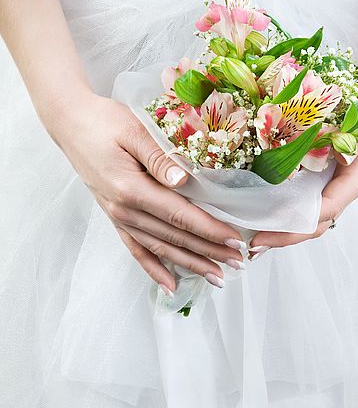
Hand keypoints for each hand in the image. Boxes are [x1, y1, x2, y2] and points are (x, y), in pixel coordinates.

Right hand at [49, 92, 245, 291]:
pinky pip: (136, 251)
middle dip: (209, 252)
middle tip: (238, 262)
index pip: (180, 215)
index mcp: (131, 189)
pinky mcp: (116, 219)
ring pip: (161, 248)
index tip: (234, 241)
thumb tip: (184, 180)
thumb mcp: (133, 130)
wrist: (70, 124)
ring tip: (217, 278)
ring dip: (190, 265)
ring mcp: (119, 218)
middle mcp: (125, 210)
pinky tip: (170, 286)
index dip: (209, 230)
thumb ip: (159, 157)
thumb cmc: (103, 122)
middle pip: (175, 237)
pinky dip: (154, 270)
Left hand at [249, 76, 357, 255]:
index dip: (299, 223)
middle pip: (315, 223)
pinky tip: (259, 214)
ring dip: (281, 229)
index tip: (271, 227)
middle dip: (285, 236)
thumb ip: (355, 133)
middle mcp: (343, 186)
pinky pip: (301, 200)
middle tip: (254, 245)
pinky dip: (281, 210)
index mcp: (357, 177)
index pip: (328, 208)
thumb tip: (330, 150)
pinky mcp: (320, 177)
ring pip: (307, 217)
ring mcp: (331, 184)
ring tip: (252, 238)